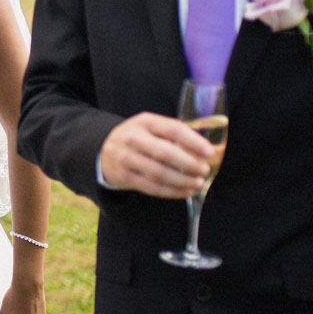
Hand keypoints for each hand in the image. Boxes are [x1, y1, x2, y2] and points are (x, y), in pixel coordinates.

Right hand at [98, 112, 213, 198]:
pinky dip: (171, 192)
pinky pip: (151, 187)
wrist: (103, 150)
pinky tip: (184, 191)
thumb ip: (176, 137)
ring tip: (198, 183)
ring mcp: (126, 158)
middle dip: (189, 164)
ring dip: (182, 180)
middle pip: (165, 153)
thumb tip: (209, 152)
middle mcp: (133, 138)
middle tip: (204, 170)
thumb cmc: (138, 138)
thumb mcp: (152, 128)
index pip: (172, 129)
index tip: (209, 152)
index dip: (193, 141)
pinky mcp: (124, 176)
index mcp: (145, 122)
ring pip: (158, 173)